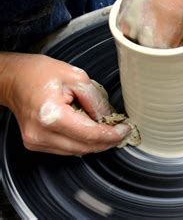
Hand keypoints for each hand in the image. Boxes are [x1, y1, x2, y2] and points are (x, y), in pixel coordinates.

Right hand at [0, 53, 129, 155]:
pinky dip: (82, 142)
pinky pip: (67, 149)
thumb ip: (95, 100)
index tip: (126, 129)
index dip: (112, 135)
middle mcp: (41, 134)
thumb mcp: (76, 77)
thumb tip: (110, 118)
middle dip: (107, 142)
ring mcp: (36, 142)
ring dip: (96, 144)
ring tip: (109, 131)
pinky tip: (90, 131)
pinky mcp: (36, 144)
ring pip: (77, 152)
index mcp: (52, 116)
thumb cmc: (39, 74)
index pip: (90, 135)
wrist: (13, 79)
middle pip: (85, 148)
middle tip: (122, 132)